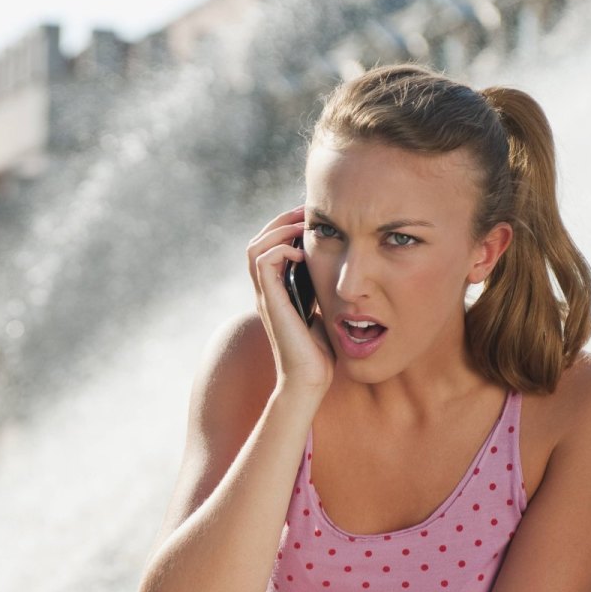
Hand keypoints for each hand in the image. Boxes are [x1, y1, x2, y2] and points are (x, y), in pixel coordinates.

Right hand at [246, 206, 334, 395]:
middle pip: (257, 241)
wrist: (310, 379)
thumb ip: (319, 291)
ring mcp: (265, 297)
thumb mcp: (322, 311)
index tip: (310, 219)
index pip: (269, 248)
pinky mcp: (271, 302)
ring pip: (254, 247)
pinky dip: (280, 249)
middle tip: (306, 212)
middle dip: (281, 221)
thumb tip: (335, 272)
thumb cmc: (319, 352)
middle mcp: (265, 291)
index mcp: (276, 292)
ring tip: (303, 227)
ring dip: (278, 230)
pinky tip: (301, 253)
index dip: (285, 227)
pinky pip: (263, 262)